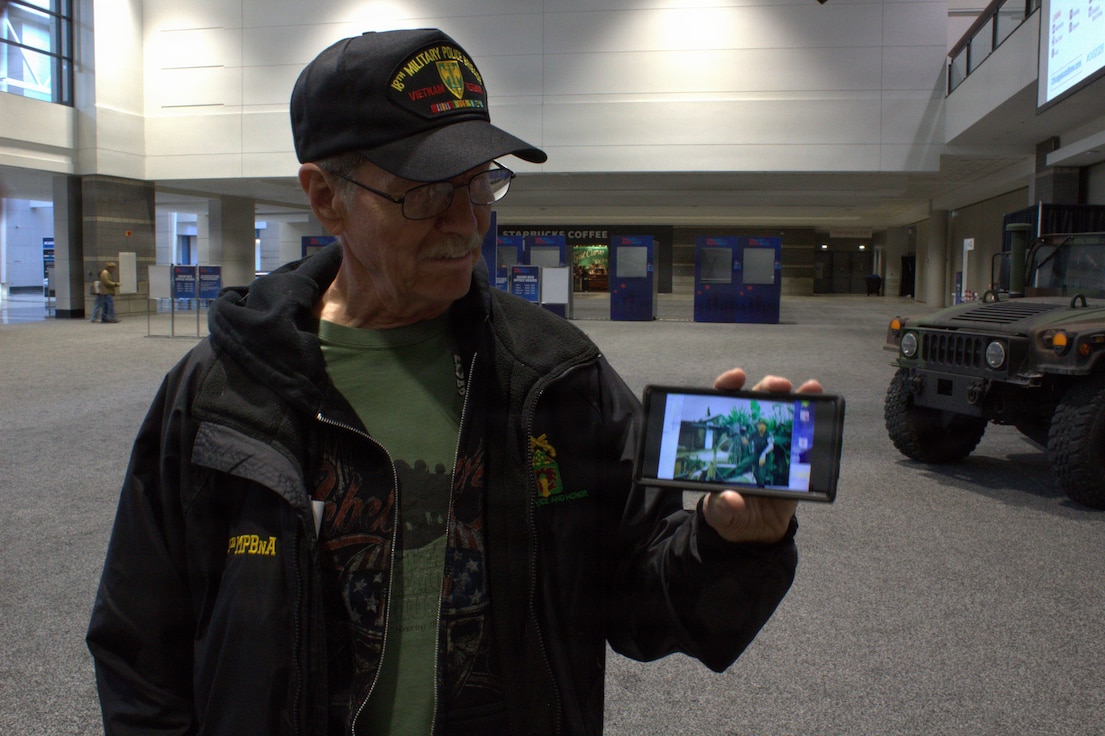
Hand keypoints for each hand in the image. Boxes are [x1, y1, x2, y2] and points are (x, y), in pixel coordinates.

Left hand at [701, 368, 822, 543]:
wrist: (755, 535)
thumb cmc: (730, 516)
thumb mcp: (719, 514)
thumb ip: (721, 507)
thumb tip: (730, 500)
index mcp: (726, 444)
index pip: (723, 408)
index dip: (728, 387)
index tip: (736, 378)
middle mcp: (750, 440)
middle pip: (757, 405)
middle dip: (768, 388)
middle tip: (779, 385)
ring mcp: (773, 448)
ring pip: (784, 416)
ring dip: (797, 398)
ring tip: (809, 389)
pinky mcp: (794, 462)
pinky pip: (804, 440)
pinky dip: (813, 422)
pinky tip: (821, 410)